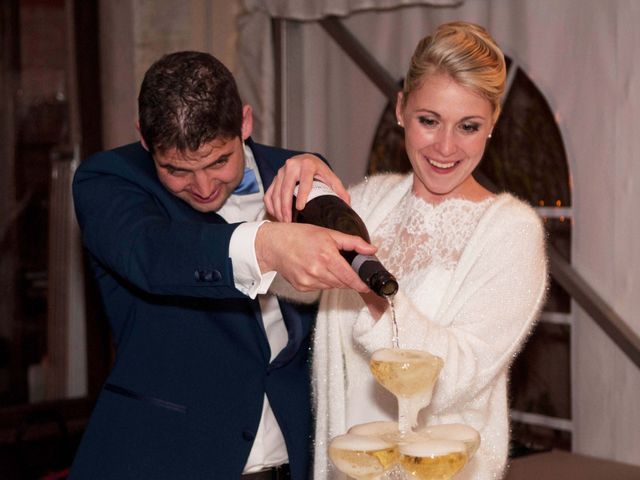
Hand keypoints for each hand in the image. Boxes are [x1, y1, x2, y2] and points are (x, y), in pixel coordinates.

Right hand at [255, 222, 375, 292]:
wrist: (273, 245)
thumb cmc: (298, 236)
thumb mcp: (328, 233)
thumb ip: (352, 242)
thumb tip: (371, 249)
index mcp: (327, 257)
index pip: (350, 278)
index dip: (361, 284)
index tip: (368, 286)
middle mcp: (318, 271)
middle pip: (343, 283)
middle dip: (349, 279)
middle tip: (348, 269)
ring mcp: (309, 281)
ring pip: (332, 286)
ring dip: (336, 279)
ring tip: (328, 265)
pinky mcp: (302, 287)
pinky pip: (320, 288)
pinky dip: (323, 281)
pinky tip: (317, 269)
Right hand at [264, 154, 349, 222]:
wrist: (307, 160)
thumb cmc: (319, 171)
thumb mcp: (331, 179)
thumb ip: (340, 192)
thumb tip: (348, 207)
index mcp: (308, 165)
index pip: (304, 181)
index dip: (301, 195)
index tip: (300, 208)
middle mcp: (293, 166)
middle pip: (286, 188)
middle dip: (286, 206)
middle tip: (289, 221)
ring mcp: (281, 171)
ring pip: (276, 192)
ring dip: (278, 208)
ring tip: (283, 222)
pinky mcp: (274, 178)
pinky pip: (269, 193)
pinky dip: (271, 206)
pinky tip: (276, 216)